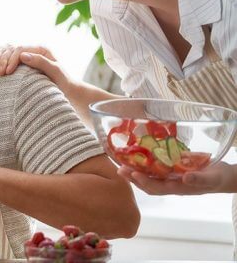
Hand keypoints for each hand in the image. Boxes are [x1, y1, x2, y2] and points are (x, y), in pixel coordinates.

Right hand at [0, 42, 70, 87]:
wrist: (66, 91)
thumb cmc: (63, 82)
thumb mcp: (56, 71)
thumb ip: (41, 62)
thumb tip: (23, 55)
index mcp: (41, 49)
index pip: (21, 49)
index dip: (12, 58)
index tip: (7, 72)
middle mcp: (32, 50)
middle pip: (12, 48)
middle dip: (3, 59)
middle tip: (0, 73)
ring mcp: (26, 55)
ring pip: (7, 49)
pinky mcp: (21, 63)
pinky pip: (7, 53)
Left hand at [118, 162, 236, 194]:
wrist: (226, 177)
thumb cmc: (219, 178)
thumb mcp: (212, 178)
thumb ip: (200, 179)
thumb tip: (185, 178)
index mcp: (179, 188)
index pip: (157, 187)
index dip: (144, 182)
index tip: (132, 173)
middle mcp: (172, 184)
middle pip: (149, 184)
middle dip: (134, 178)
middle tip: (120, 169)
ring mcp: (172, 178)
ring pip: (150, 177)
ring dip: (137, 172)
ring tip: (123, 164)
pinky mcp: (174, 170)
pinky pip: (157, 170)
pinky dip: (146, 165)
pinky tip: (139, 157)